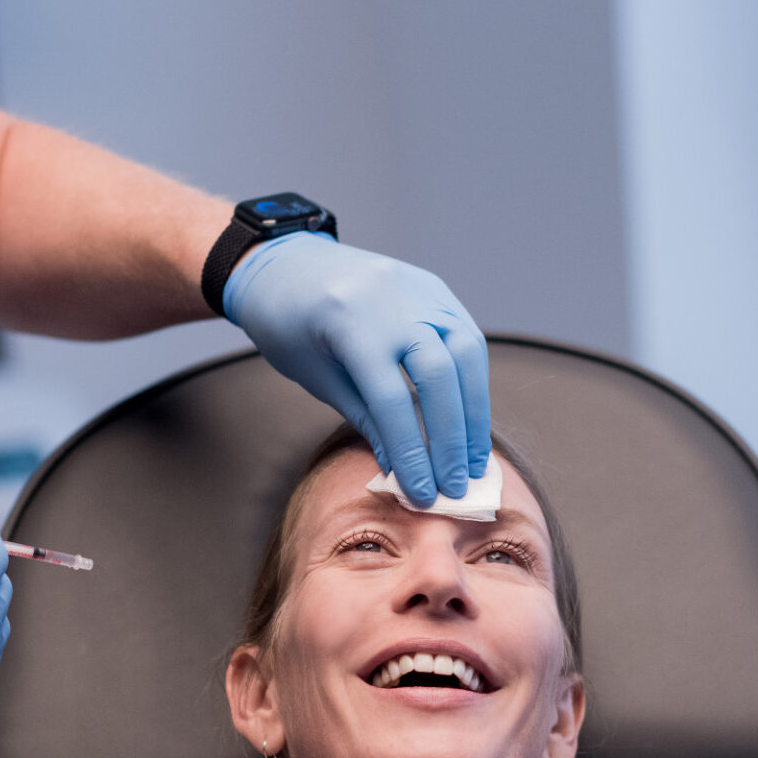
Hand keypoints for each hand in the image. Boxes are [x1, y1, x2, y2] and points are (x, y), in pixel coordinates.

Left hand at [224, 232, 490, 504]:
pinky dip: (471, 382)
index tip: (423, 494)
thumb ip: (366, 418)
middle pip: (438, 375)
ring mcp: (418, 288)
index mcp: (348, 322)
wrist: (284, 264)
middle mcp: (390, 299)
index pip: (391, 398)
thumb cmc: (290, 327)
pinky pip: (464, 336)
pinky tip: (470, 420)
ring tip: (473, 460)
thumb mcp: (318, 378)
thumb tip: (406, 470)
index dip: (412, 451)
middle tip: (455, 487)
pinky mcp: (434, 288)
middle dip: (451, 438)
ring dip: (474, 413)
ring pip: (466, 352)